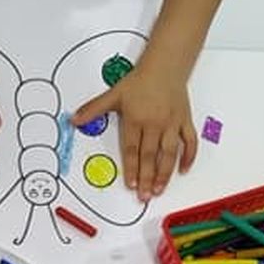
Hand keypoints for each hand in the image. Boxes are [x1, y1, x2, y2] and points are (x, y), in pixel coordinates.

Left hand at [72, 65, 197, 200]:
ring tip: (160, 189)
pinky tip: (182, 170)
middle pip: (150, 155)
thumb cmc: (139, 81)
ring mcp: (172, 124)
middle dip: (148, 177)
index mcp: (136, 119)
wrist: (165, 66)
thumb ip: (93, 109)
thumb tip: (74, 120)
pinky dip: (189, 156)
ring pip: (170, 152)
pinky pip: (190, 141)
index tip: (131, 185)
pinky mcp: (185, 121)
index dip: (132, 168)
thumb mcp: (113, 94)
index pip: (132, 149)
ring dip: (166, 173)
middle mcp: (155, 124)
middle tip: (145, 196)